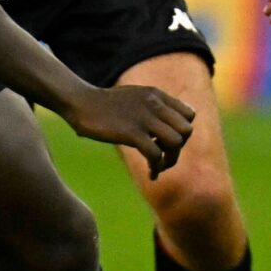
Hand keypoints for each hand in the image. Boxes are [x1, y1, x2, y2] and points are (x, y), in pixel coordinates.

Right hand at [61, 83, 196, 176]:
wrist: (81, 101)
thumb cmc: (105, 103)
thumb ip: (153, 106)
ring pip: (175, 142)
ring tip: (159, 167)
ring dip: (171, 160)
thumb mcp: (135, 97)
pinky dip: (157, 168)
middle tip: (165, 157)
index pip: (190, 115)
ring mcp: (144, 118)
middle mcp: (155, 105)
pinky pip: (155, 154)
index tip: (168, 141)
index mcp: (157, 95)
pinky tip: (152, 174)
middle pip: (186, 130)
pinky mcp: (131, 133)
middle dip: (179, 148)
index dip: (183, 131)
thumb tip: (165, 124)